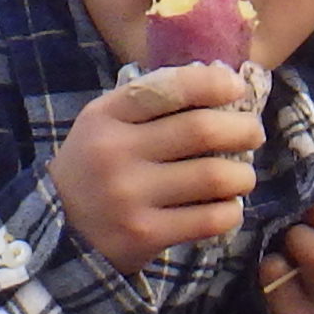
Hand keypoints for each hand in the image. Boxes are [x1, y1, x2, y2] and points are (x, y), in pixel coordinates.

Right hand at [52, 64, 260, 271]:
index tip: (236, 88)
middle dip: (242, 129)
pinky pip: (210, 219)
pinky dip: (230, 210)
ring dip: (243, 174)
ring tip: (243, 175)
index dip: (212, 84)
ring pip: (214, 176)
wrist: (60, 232)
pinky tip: (227, 206)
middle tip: (253, 133)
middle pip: (201, 130)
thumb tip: (221, 79)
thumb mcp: (107, 124)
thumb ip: (152, 102)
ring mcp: (130, 196)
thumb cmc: (97, 168)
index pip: (169, 87)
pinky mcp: (145, 235)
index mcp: (106, 116)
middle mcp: (116, 153)